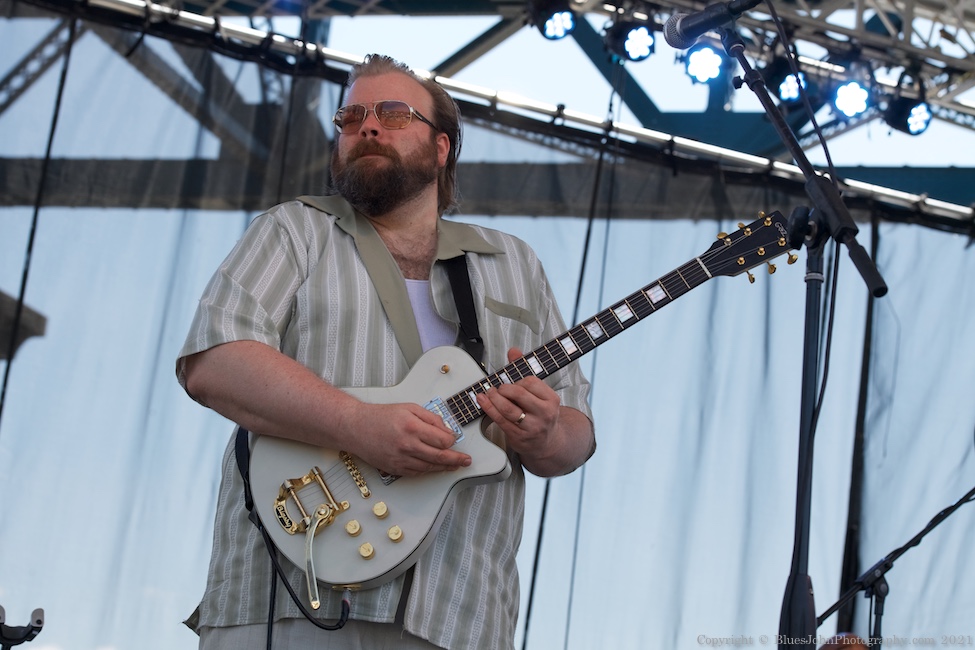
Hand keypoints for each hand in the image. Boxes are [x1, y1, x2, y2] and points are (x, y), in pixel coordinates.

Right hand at [346, 401, 471, 476]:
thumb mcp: (409, 408)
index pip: (442, 440)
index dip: (452, 440)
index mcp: (412, 427)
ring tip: (454, 465)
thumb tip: (446, 430)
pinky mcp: (394, 468)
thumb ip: (431, 418)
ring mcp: (400, 459)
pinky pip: (417, 473)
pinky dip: (428, 470)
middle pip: (439, 457)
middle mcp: (407, 445)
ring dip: (444, 467)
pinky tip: (435, 468)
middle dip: (456, 460)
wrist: (355, 427)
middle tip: (466, 460)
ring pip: (429, 468)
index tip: (454, 439)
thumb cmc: (380, 416)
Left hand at [475, 347, 561, 458]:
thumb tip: (514, 351)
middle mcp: (544, 413)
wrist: (547, 443)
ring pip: (508, 409)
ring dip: (493, 398)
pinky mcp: (519, 437)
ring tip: (488, 393)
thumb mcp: (538, 393)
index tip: (511, 382)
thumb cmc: (540, 413)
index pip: (530, 382)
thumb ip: (524, 370)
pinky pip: (500, 420)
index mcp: (551, 399)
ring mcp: (532, 427)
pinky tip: (482, 401)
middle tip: (497, 387)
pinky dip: (488, 409)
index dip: (517, 380)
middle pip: (519, 394)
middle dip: (503, 388)